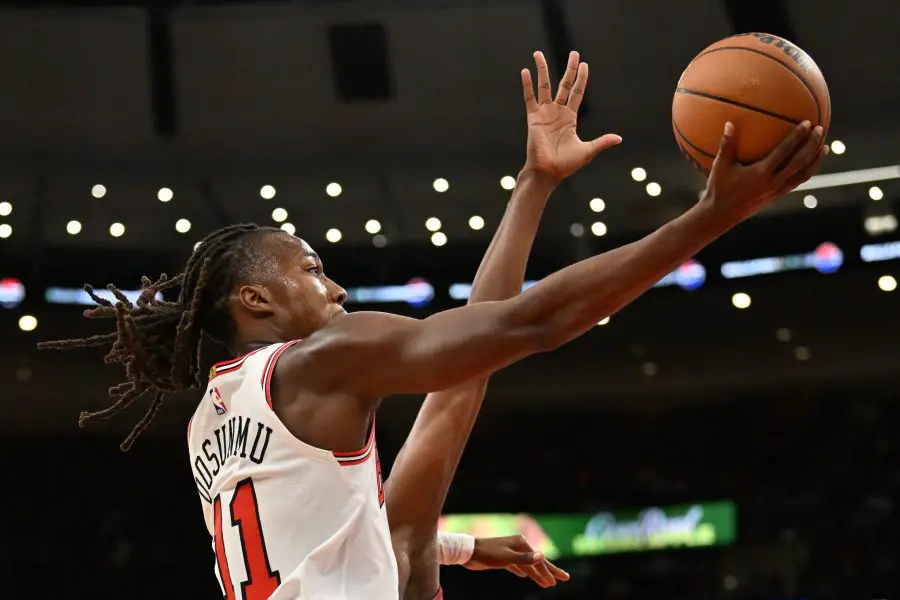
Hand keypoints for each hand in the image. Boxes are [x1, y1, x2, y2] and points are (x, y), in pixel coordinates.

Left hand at [463, 534, 569, 587]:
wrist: (469, 552)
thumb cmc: (488, 553)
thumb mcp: (508, 557)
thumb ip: (525, 558)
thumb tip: (542, 555)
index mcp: (521, 543)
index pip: (539, 561)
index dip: (549, 572)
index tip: (558, 582)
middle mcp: (518, 546)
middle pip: (537, 561)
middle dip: (550, 571)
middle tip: (564, 578)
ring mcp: (511, 552)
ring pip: (528, 566)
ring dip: (537, 574)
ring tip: (548, 583)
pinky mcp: (503, 559)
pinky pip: (518, 566)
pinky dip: (524, 572)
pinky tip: (527, 576)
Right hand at [521, 50, 621, 182]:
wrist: (548, 172)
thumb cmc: (566, 165)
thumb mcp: (588, 151)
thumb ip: (602, 142)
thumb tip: (619, 138)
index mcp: (570, 118)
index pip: (577, 93)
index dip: (581, 79)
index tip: (584, 65)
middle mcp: (557, 112)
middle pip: (564, 84)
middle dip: (569, 69)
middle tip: (573, 53)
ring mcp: (544, 113)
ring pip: (544, 86)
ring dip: (542, 70)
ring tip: (538, 54)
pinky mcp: (533, 118)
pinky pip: (529, 98)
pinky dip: (527, 85)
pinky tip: (525, 71)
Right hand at [701, 120, 827, 222]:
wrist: (720, 215)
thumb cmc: (718, 189)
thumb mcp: (720, 167)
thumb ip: (726, 145)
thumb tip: (729, 124)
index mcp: (760, 174)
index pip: (784, 151)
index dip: (797, 136)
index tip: (807, 123)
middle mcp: (772, 183)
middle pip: (800, 162)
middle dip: (812, 145)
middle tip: (820, 129)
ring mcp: (776, 191)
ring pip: (803, 175)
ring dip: (815, 161)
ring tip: (824, 147)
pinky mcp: (776, 197)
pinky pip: (796, 182)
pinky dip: (806, 171)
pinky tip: (808, 164)